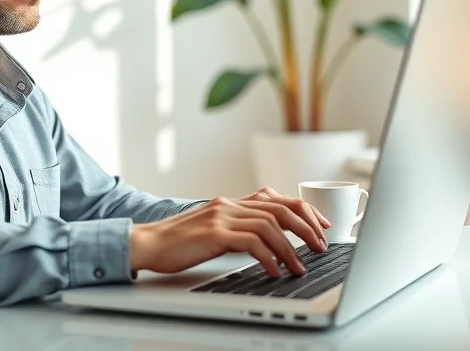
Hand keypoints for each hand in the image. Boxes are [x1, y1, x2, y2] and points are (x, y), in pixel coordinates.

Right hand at [129, 188, 331, 277]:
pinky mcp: (214, 233)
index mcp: (231, 202)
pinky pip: (251, 242)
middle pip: (280, 208)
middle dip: (306, 228)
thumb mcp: (213, 228)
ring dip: (290, 249)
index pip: (277, 199)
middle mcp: (229, 204)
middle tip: (320, 247)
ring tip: (299, 267)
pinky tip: (274, 270)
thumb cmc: (179, 242)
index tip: (321, 226)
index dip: (304, 211)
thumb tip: (267, 241)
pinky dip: (268, 257)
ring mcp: (222, 217)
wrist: (148, 243)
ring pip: (270, 226)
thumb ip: (236, 227)